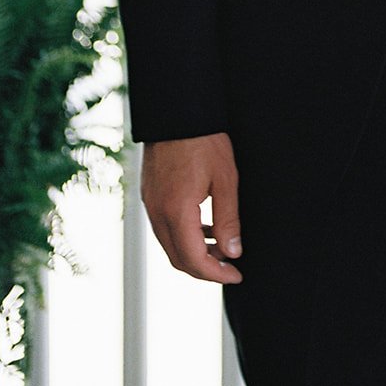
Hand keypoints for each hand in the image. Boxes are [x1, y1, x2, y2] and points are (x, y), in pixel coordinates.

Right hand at [140, 131, 242, 283]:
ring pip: (170, 245)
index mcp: (177, 211)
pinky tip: (205, 228)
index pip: (193, 259)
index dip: (215, 274)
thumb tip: (233, 252)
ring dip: (194, 253)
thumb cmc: (204, 140)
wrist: (177, 111)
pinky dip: (184, 236)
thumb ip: (228, 219)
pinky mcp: (150, 195)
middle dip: (205, 269)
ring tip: (222, 248)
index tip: (236, 275)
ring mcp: (150, 204)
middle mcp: (157, 212)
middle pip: (178, 258)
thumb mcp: (225, 179)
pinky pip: (164, 228)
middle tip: (230, 267)